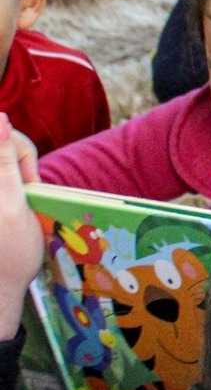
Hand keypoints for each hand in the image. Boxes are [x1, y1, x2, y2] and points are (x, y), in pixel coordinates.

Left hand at [0, 114, 43, 339]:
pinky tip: (13, 207)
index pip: (4, 137)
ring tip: (21, 203)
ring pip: (4, 163)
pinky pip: (4, 178)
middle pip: (3, 148)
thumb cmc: (9, 252)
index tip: (29, 183)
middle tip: (26, 195)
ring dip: (15, 176)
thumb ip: (3, 158)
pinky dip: (11, 185)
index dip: (20, 152)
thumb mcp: (12, 203)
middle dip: (19, 164)